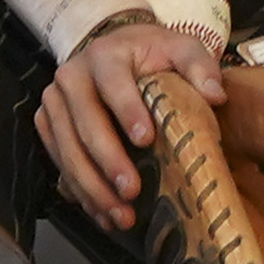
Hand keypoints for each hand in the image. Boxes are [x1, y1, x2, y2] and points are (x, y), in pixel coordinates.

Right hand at [37, 18, 228, 232]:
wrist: (112, 50)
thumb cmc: (150, 53)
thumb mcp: (180, 47)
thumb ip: (200, 65)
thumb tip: (216, 95)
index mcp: (105, 55)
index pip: (113, 84)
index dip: (127, 112)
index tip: (146, 140)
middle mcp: (72, 77)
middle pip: (85, 124)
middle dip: (108, 162)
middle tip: (131, 192)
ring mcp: (54, 103)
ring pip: (67, 149)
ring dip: (92, 187)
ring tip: (120, 215)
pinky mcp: (47, 124)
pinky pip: (58, 161)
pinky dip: (80, 192)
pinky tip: (102, 213)